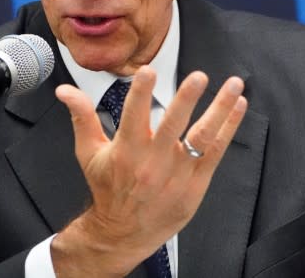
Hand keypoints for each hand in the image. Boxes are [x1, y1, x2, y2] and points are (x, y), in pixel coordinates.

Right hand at [51, 67, 246, 276]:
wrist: (123, 232)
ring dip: (220, 109)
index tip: (148, 71)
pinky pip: (216, 152)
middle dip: (186, 99)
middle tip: (199, 77)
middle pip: (173, 126)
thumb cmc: (109, 189)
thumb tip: (65, 91)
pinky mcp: (196, 183)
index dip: (141, 93)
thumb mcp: (89, 153)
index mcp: (127, 150)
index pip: (134, 115)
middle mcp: (153, 161)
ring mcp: (178, 173)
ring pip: (202, 137)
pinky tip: (239, 107)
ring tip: (234, 85)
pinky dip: (229, 128)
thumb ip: (82, 117)